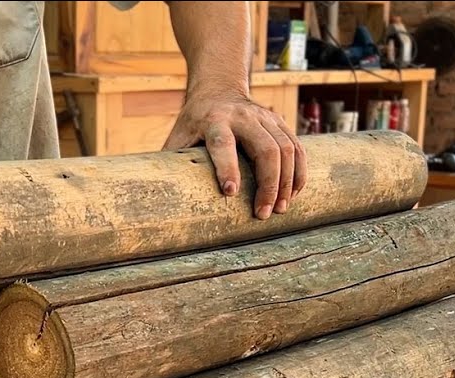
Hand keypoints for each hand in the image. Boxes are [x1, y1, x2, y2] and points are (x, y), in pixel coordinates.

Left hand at [163, 91, 306, 219]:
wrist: (219, 87)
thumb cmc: (195, 120)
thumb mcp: (179, 134)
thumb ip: (172, 160)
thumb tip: (155, 196)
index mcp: (214, 119)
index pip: (222, 143)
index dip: (227, 167)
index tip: (231, 192)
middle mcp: (243, 116)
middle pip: (264, 148)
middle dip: (268, 184)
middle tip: (263, 213)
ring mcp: (265, 117)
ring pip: (286, 149)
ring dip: (286, 182)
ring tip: (280, 209)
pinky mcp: (280, 122)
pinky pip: (297, 147)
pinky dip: (298, 172)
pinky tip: (294, 193)